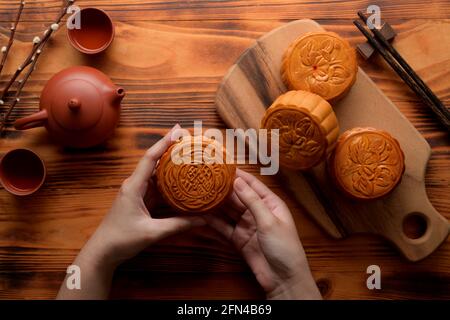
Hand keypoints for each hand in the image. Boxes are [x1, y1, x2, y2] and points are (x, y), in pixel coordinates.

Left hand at [84, 124, 203, 267]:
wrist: (102, 252)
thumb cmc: (121, 240)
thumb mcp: (152, 233)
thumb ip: (178, 225)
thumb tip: (203, 219)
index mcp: (134, 186)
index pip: (150, 158)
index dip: (164, 142)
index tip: (178, 130)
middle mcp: (134, 185)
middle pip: (154, 161)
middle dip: (170, 148)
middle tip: (188, 138)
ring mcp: (136, 193)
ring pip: (156, 173)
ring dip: (170, 164)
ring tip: (187, 155)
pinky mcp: (139, 201)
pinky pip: (156, 186)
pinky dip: (168, 181)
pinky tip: (180, 179)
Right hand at [203, 169, 321, 299]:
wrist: (283, 279)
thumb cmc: (285, 248)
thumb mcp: (269, 221)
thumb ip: (252, 201)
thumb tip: (237, 181)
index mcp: (271, 204)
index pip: (253, 184)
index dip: (239, 175)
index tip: (223, 166)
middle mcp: (258, 212)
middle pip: (238, 196)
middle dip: (223, 188)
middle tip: (206, 178)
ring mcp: (247, 226)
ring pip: (229, 211)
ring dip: (216, 203)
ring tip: (201, 192)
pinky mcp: (239, 239)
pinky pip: (224, 227)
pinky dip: (213, 221)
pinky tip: (201, 214)